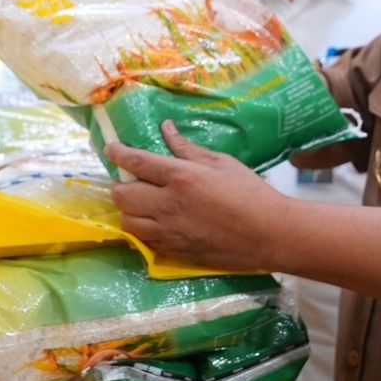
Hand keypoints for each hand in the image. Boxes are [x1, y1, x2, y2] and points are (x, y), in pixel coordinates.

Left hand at [107, 121, 287, 271]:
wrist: (269, 233)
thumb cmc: (249, 192)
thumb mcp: (221, 162)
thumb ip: (188, 148)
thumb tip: (166, 129)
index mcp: (181, 177)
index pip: (135, 162)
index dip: (117, 153)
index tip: (111, 149)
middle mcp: (168, 204)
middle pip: (122, 195)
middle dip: (120, 185)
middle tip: (131, 181)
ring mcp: (169, 231)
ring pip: (127, 222)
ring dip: (129, 210)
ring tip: (141, 203)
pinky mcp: (175, 251)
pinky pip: (144, 240)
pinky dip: (143, 229)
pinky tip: (154, 222)